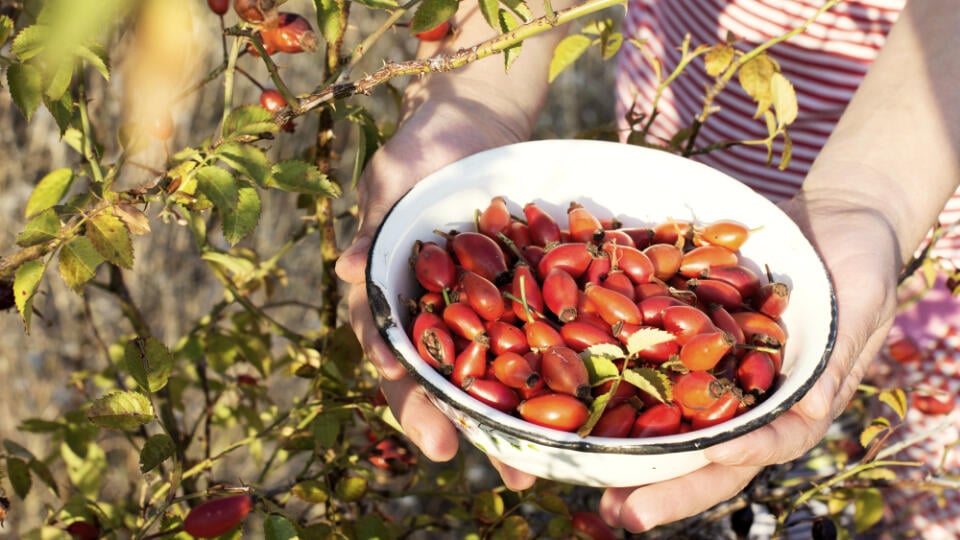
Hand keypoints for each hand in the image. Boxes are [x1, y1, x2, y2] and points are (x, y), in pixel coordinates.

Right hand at [334, 96, 539, 487]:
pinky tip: (573, 406)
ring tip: (537, 469)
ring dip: (508, 419)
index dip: (408, 395)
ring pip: (485, 370)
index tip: (431, 435)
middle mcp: (427, 310)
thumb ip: (374, 223)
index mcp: (388, 291)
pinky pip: (527, 335)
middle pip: (440, 379)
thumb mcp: (396, 176)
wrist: (476, 120)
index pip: (389, 352)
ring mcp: (471, 306)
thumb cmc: (424, 145)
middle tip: (504, 474)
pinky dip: (545, 369)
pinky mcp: (513, 294)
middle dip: (465, 426)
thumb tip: (346, 270)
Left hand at [599, 195, 901, 531]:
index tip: (710, 457)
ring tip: (587, 481)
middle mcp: (750, 396)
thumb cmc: (861, 260)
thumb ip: (836, 352)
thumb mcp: (860, 303)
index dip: (741, 453)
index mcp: (797, 401)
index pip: (770, 441)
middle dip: (666, 485)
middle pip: (706, 451)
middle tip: (622, 513)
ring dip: (630, 451)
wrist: (830, 215)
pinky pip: (652, 364)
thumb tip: (808, 409)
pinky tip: (575, 397)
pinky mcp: (687, 337)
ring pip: (670, 419)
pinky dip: (617, 382)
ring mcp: (715, 370)